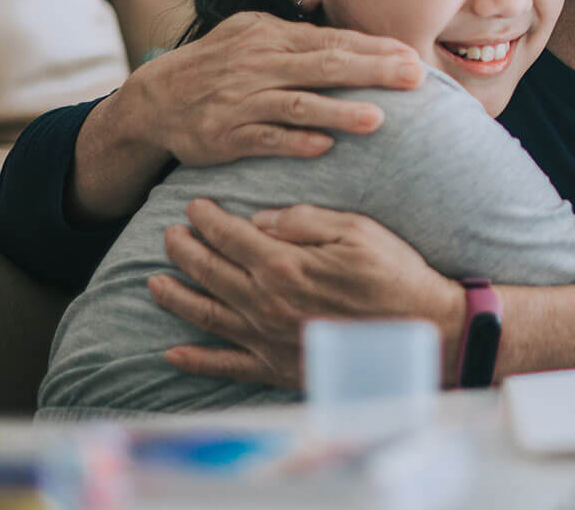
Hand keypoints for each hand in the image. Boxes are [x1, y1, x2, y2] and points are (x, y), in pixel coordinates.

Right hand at [130, 12, 425, 166]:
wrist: (155, 99)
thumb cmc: (220, 64)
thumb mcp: (253, 36)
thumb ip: (301, 40)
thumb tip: (360, 44)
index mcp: (271, 36)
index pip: (332, 41)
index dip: (374, 49)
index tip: (411, 57)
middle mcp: (259, 64)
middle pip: (324, 66)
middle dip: (372, 71)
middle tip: (414, 78)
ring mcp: (241, 100)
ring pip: (297, 104)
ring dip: (338, 111)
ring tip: (378, 119)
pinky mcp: (225, 135)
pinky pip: (265, 138)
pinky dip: (294, 142)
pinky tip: (323, 147)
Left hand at [149, 199, 463, 388]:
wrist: (421, 333)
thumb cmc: (394, 276)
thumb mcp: (358, 230)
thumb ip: (305, 221)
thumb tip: (261, 219)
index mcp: (283, 265)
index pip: (230, 236)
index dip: (207, 219)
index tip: (193, 206)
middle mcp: (264, 303)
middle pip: (209, 272)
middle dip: (184, 250)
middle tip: (168, 235)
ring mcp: (266, 339)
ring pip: (205, 315)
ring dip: (174, 296)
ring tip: (153, 282)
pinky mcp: (275, 367)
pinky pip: (226, 365)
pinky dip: (196, 360)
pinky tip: (173, 353)